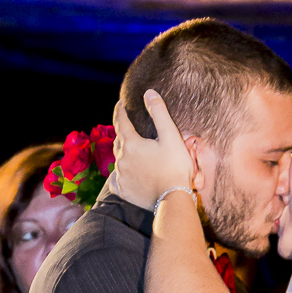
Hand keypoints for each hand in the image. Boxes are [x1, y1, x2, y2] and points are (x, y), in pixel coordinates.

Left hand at [112, 92, 194, 208]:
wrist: (173, 199)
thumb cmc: (175, 167)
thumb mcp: (171, 136)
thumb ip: (159, 113)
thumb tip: (148, 93)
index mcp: (131, 144)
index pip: (121, 122)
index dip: (120, 111)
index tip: (120, 103)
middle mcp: (121, 159)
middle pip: (118, 141)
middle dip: (122, 133)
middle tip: (127, 128)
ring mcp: (120, 176)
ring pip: (118, 160)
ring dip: (123, 153)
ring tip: (130, 151)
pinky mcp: (123, 190)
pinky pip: (115, 179)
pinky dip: (119, 174)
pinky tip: (124, 174)